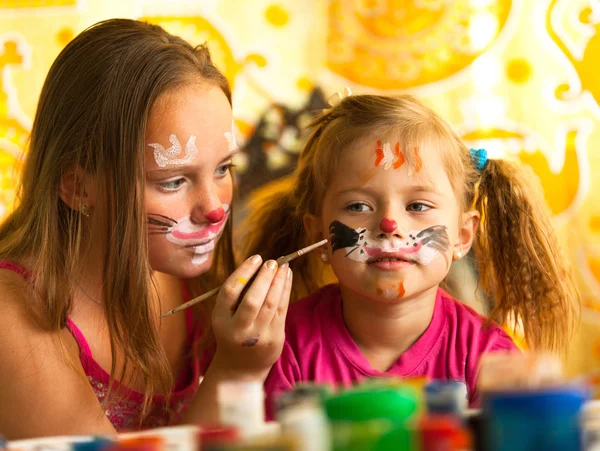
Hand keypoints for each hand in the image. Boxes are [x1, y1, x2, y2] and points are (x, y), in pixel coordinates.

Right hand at [211, 255, 292, 380]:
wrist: (241, 369)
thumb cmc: (233, 333)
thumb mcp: (225, 316)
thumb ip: (237, 295)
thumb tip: (258, 264)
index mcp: (221, 320)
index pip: (230, 292)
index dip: (244, 271)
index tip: (256, 258)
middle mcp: (238, 330)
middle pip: (253, 299)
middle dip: (264, 277)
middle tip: (272, 262)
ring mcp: (258, 336)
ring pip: (271, 304)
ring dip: (279, 282)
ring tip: (283, 266)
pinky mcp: (275, 339)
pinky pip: (282, 310)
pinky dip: (285, 291)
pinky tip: (287, 278)